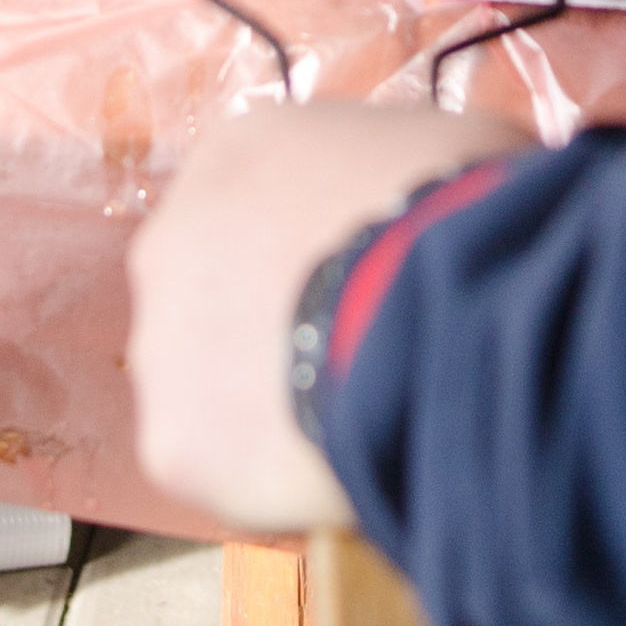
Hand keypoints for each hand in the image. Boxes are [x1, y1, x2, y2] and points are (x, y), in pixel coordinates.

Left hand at [129, 105, 511, 532]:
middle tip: (357, 354)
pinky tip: (342, 470)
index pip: (258, 201)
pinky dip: (275, 479)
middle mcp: (172, 237)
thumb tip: (435, 205)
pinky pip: (225, 467)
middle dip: (275, 324)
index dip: (314, 247)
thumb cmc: (464, 211)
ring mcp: (162, 344)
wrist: (446, 308)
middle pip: (217, 291)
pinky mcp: (174, 441)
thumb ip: (408, 174)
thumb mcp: (456, 147)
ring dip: (269, 402)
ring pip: (211, 385)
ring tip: (358, 419)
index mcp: (239, 153)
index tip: (365, 280)